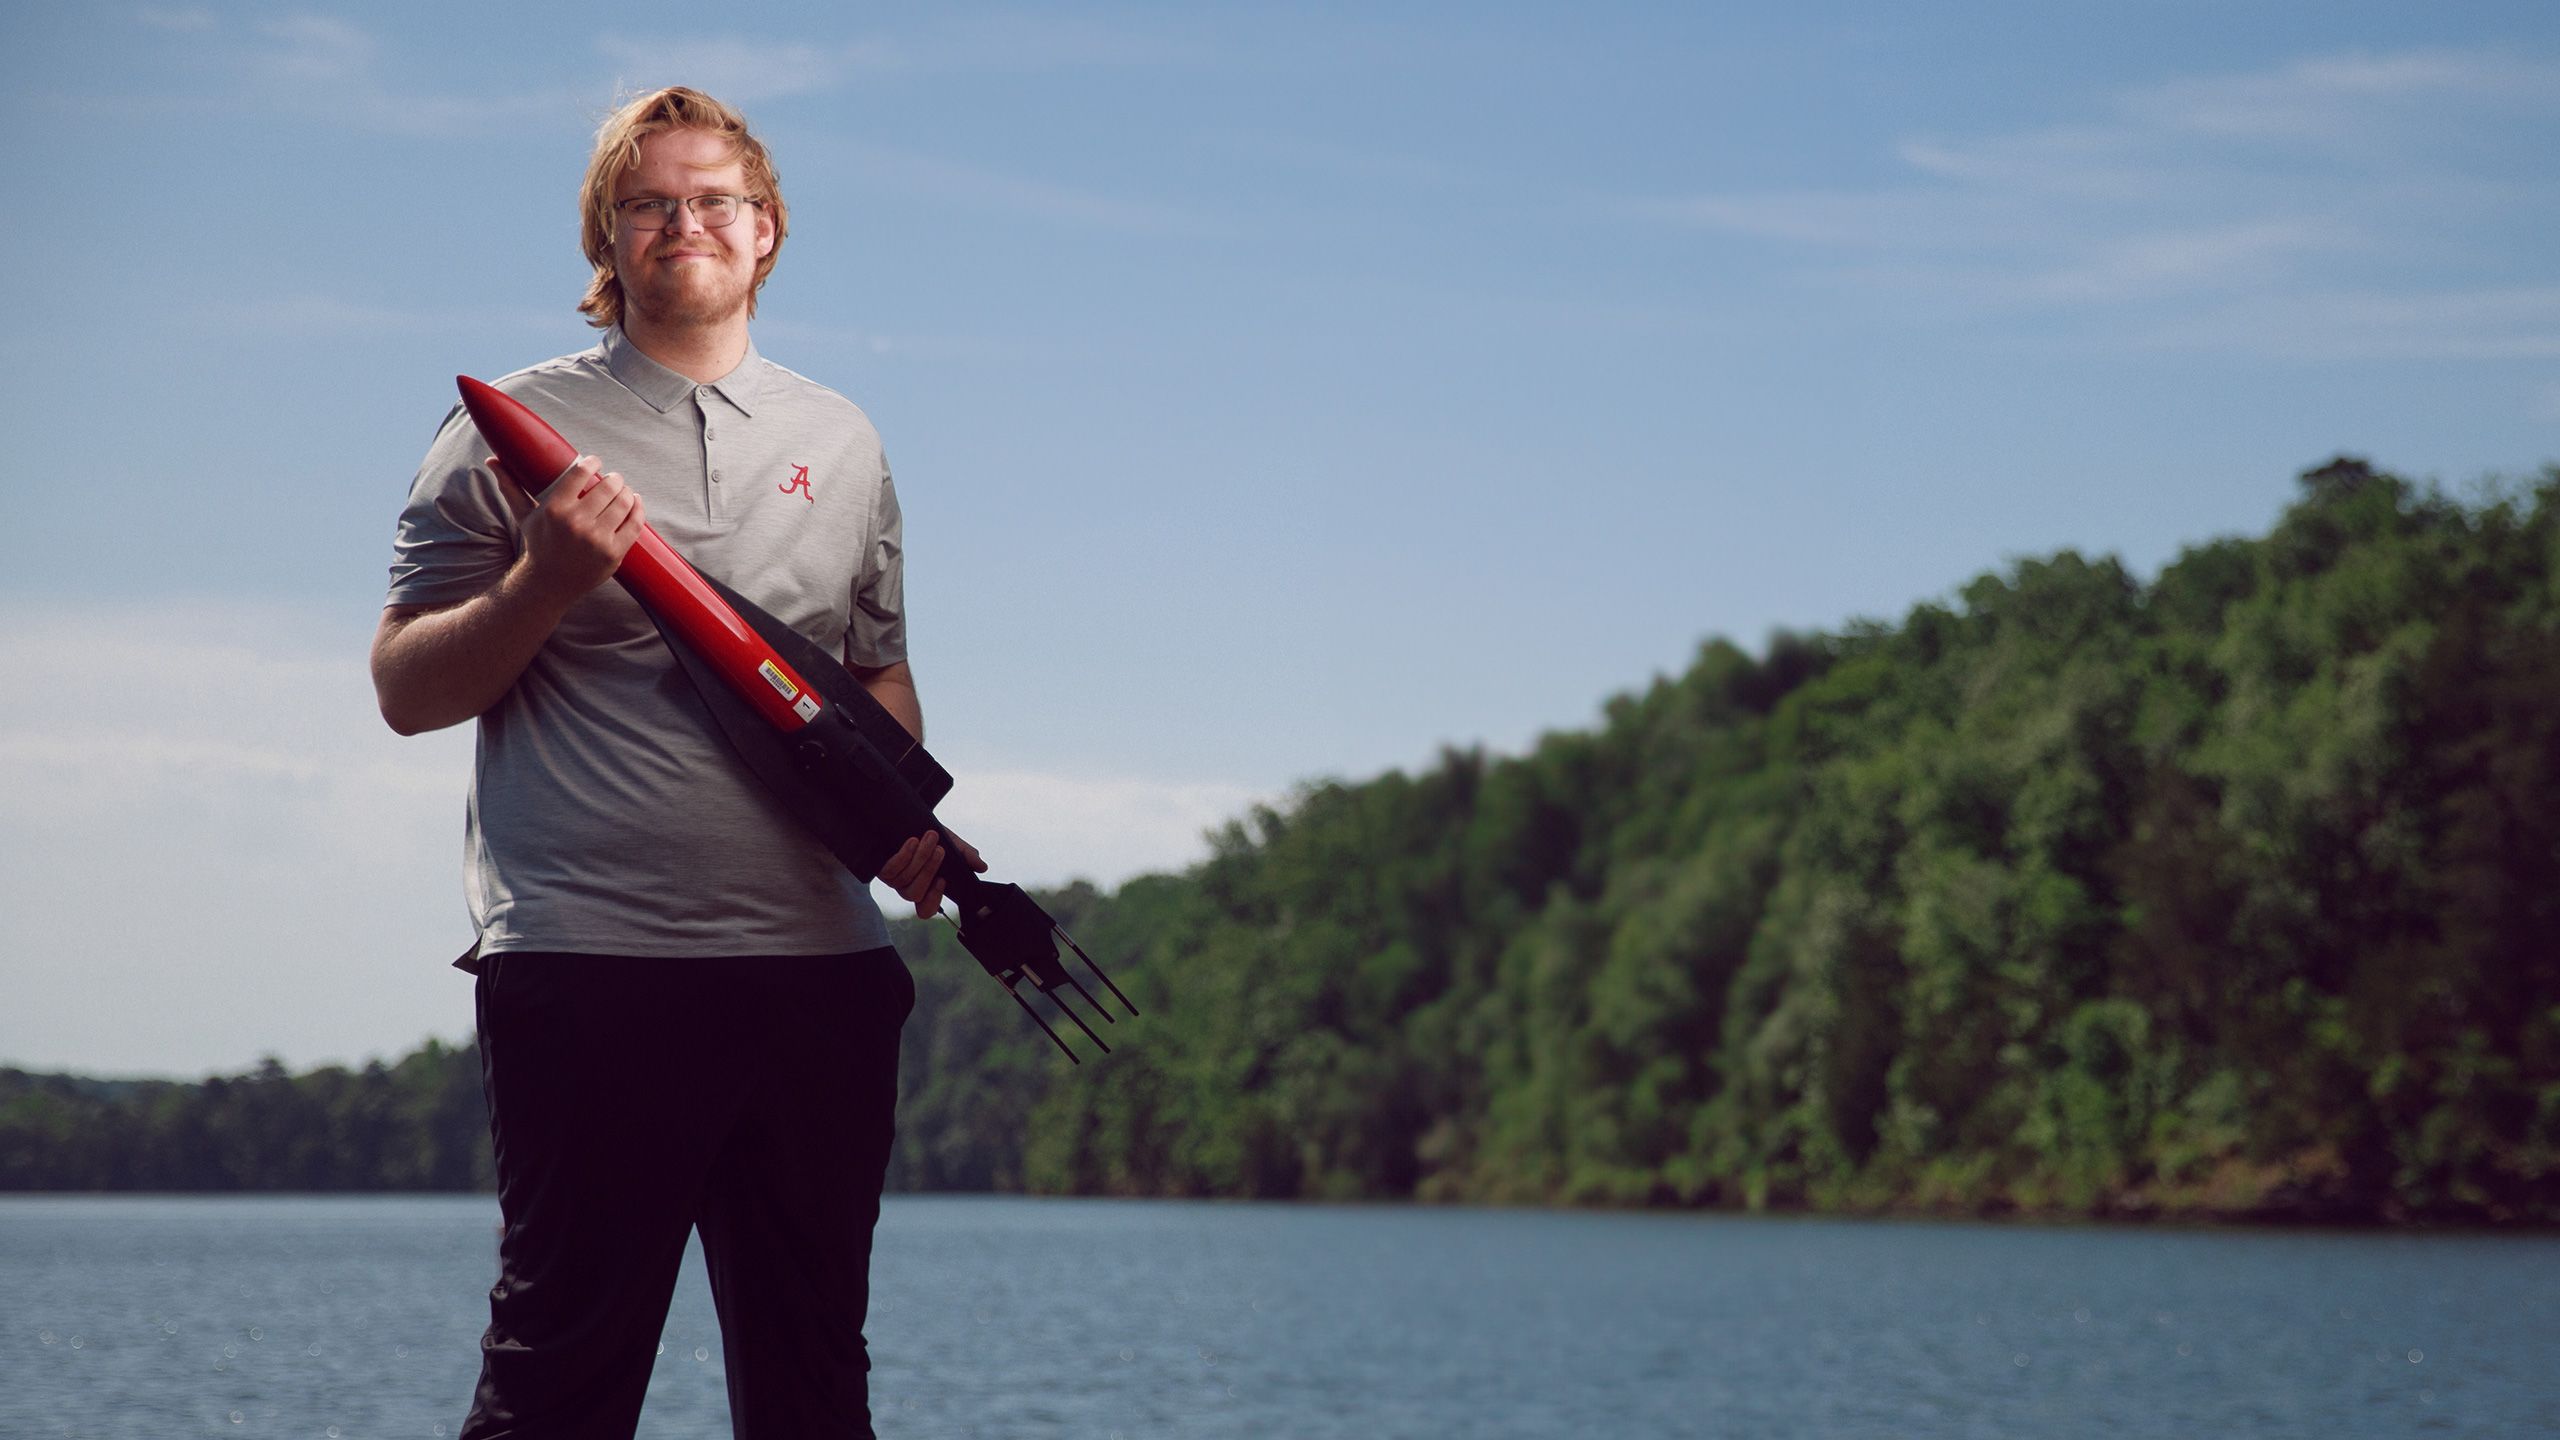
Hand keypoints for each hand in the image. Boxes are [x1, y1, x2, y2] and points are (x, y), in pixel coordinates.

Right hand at [491, 453, 644, 601]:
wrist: (549, 583)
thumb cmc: (538, 544)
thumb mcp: (524, 516)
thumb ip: (510, 487)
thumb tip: (491, 460)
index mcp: (555, 509)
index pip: (581, 473)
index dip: (592, 462)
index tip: (595, 461)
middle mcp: (576, 523)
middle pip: (608, 486)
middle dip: (614, 478)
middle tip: (614, 478)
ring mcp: (597, 539)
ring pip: (623, 502)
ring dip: (627, 491)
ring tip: (624, 490)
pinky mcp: (613, 553)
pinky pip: (634, 524)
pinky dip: (638, 509)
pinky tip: (635, 502)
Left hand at [879, 829, 987, 918]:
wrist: (906, 816)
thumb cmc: (928, 832)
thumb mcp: (950, 843)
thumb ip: (966, 855)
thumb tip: (982, 867)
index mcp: (924, 886)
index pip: (925, 910)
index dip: (933, 900)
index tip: (943, 880)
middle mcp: (907, 885)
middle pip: (915, 893)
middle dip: (929, 870)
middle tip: (940, 849)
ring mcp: (892, 878)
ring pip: (904, 879)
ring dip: (919, 858)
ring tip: (930, 837)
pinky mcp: (880, 868)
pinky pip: (891, 869)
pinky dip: (904, 855)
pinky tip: (912, 841)